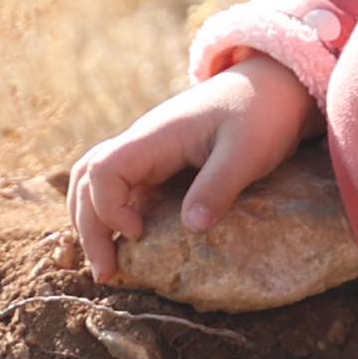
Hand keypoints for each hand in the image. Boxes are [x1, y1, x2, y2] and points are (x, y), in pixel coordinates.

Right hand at [66, 60, 315, 282]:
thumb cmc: (261, 114)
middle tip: (107, 272)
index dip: (109, 208)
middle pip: (86, 179)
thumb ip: (219, 186)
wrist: (271, 86)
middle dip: (89, 227)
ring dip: (93, 220)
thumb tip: (192, 228)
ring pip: (94, 180)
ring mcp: (147, 152)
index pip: (102, 170)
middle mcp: (141, 143)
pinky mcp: (158, 163)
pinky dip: (111, 213)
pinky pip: (119, 186)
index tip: (139, 234)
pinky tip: (127, 242)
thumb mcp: (247, 152)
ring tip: (109, 262)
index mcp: (154, 137)